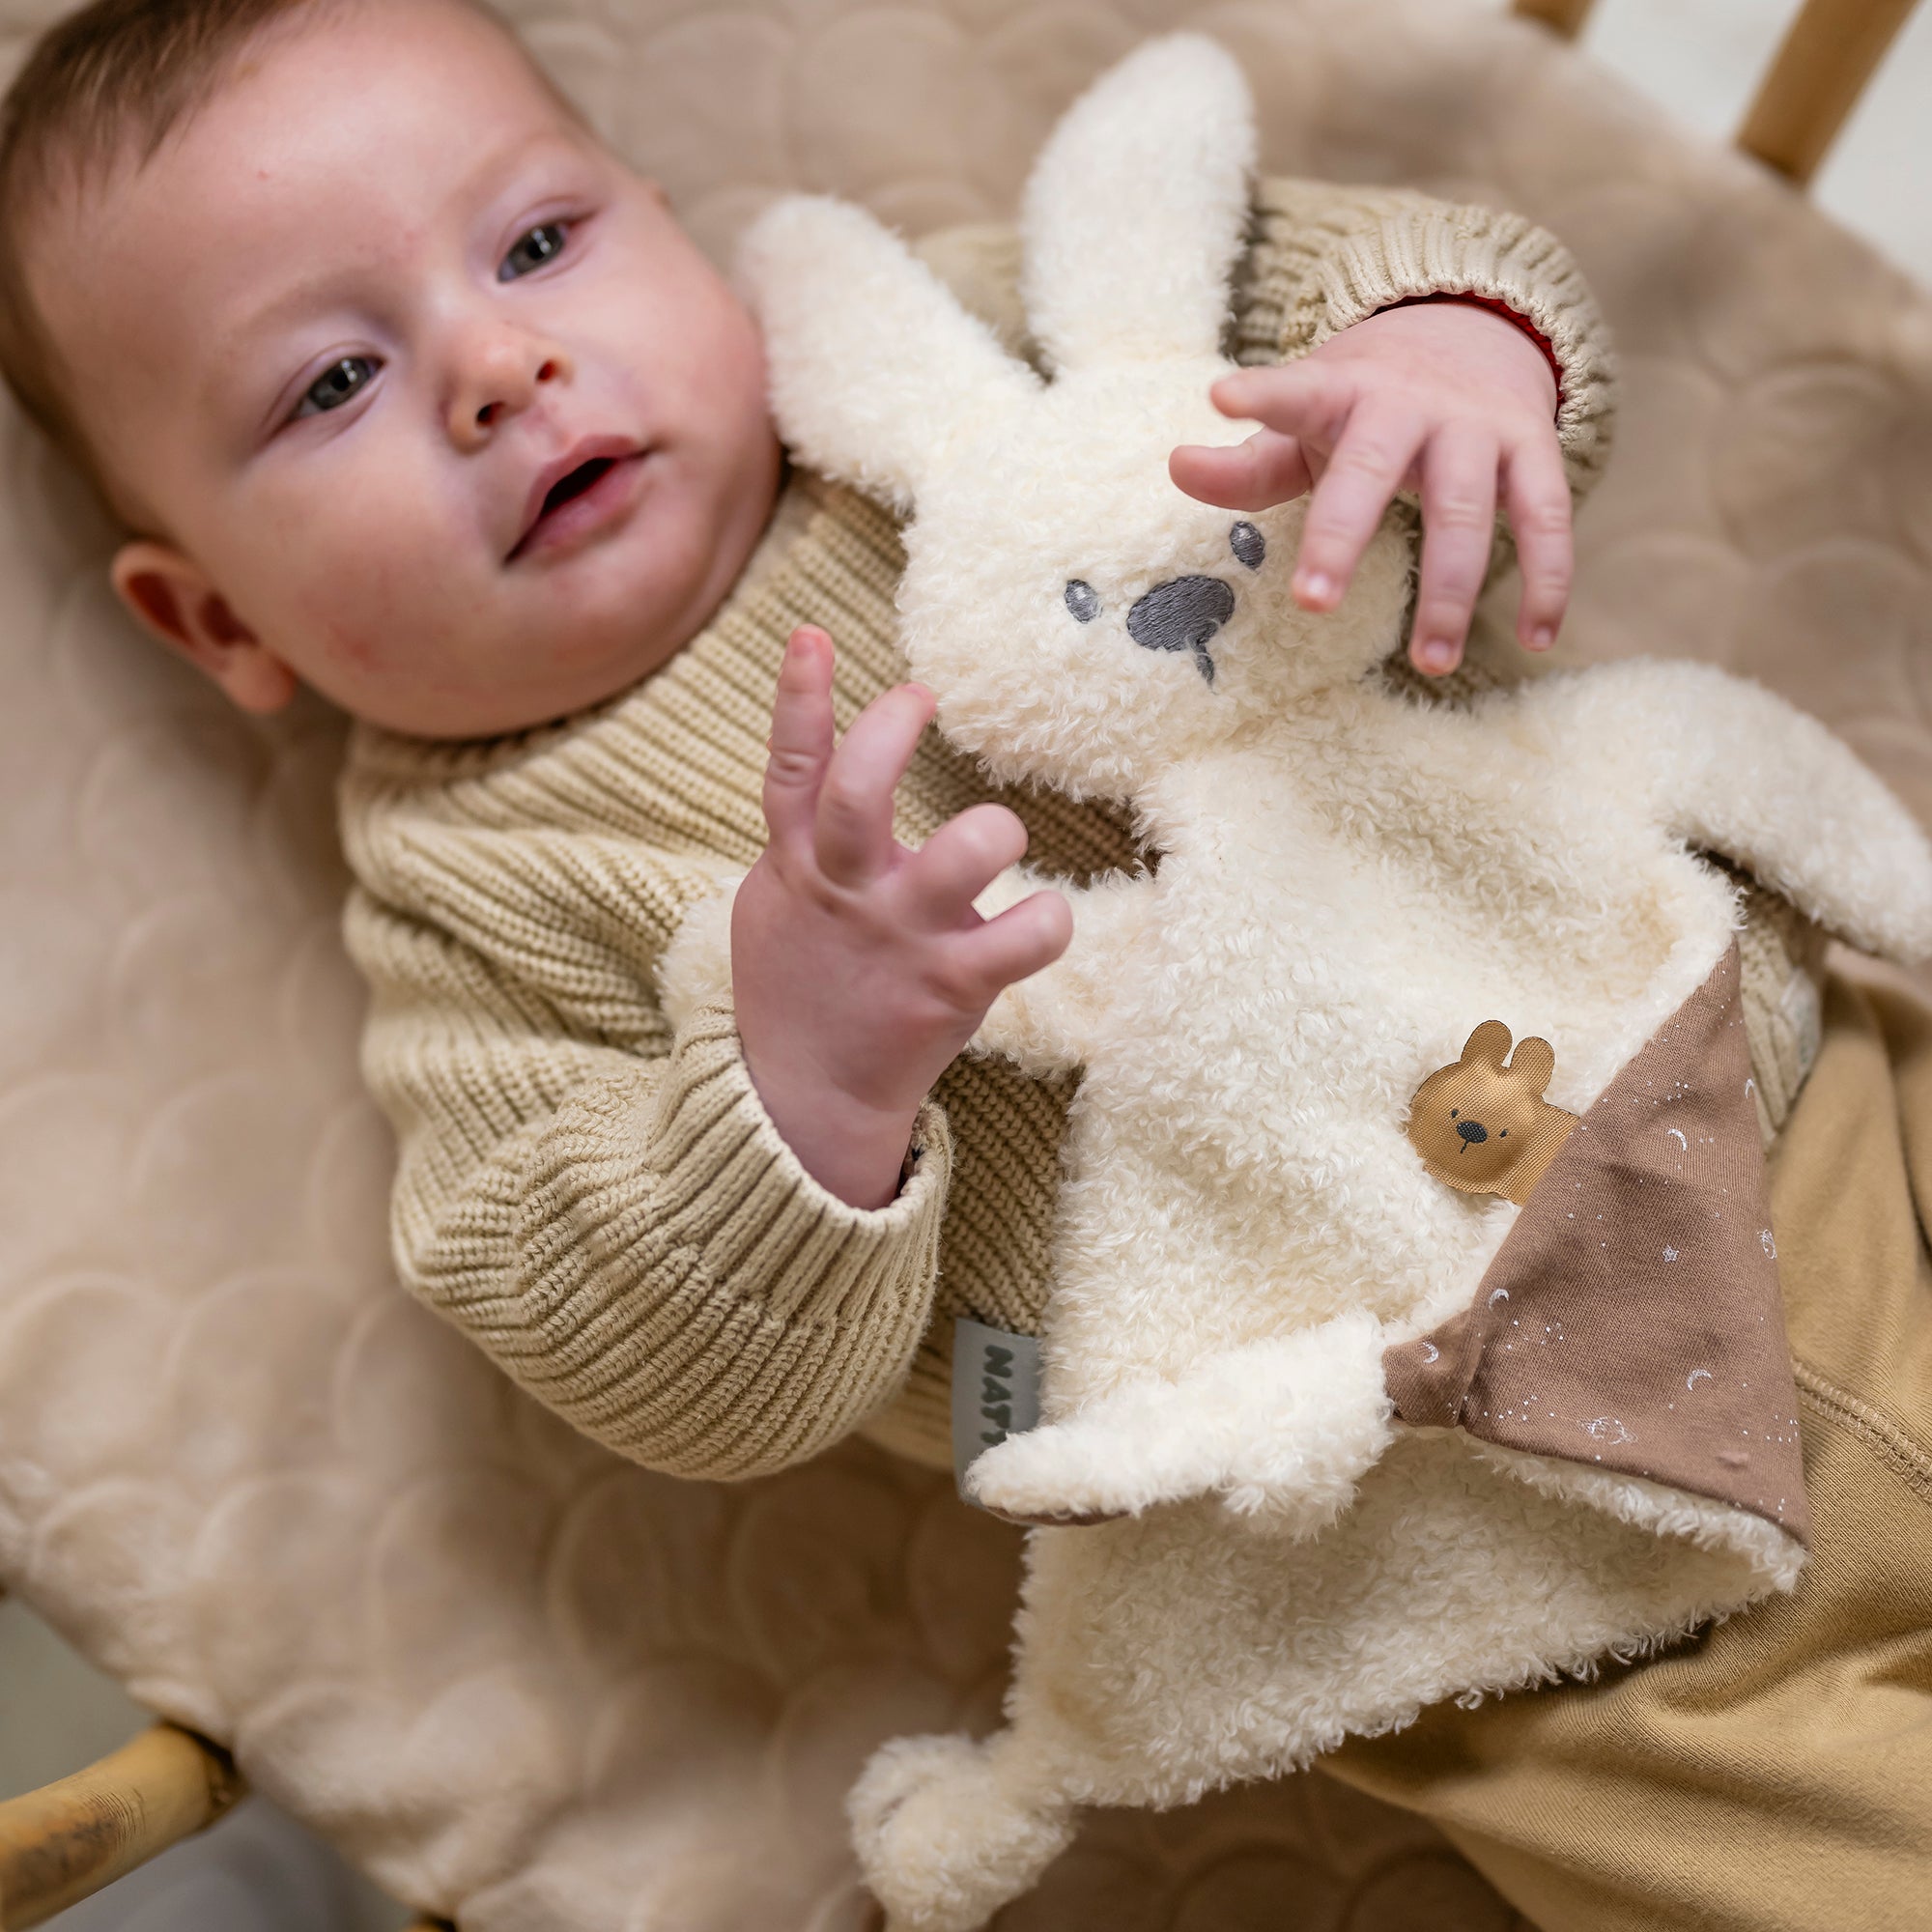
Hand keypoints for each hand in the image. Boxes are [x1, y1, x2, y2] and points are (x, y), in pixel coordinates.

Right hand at [733, 626, 1072, 1208]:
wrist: (803, 1100)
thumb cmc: (798, 988)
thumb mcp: (774, 907)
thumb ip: (798, 844)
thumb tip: (818, 781)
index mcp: (797, 866)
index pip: (791, 771)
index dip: (799, 699)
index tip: (812, 636)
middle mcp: (847, 892)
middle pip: (858, 794)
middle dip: (891, 732)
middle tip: (919, 697)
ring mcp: (900, 937)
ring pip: (959, 857)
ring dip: (993, 831)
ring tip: (1001, 835)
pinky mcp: (951, 986)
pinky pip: (1025, 937)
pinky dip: (1050, 921)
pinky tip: (1047, 920)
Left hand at [1170, 300, 1567, 676]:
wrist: (1474, 328)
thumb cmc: (1366, 399)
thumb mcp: (1306, 419)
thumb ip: (1247, 462)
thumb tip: (1177, 464)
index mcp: (1342, 392)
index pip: (1295, 393)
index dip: (1261, 395)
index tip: (1222, 395)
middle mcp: (1412, 404)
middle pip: (1375, 470)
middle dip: (1342, 536)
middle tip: (1311, 603)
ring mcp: (1477, 427)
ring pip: (1465, 510)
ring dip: (1450, 591)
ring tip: (1431, 662)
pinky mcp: (1535, 448)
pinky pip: (1547, 519)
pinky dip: (1548, 580)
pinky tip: (1536, 640)